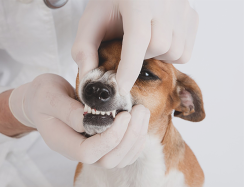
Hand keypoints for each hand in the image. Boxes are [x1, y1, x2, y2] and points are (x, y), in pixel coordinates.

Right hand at [9, 74, 149, 167]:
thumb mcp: (49, 97)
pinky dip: (135, 139)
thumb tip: (89, 119)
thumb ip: (67, 110)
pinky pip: (122, 151)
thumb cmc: (42, 96)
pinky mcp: (100, 142)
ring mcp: (90, 148)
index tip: (123, 115)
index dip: (109, 138)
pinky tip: (139, 121)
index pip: (89, 153)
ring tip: (142, 112)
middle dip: (128, 138)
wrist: (41, 100)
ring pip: (119, 159)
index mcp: (63, 142)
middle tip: (139, 110)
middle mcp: (77, 150)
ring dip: (135, 138)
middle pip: (108, 160)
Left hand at [72, 0, 198, 95]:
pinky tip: (158, 41)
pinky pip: (186, 52)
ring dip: (157, 56)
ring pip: (176, 52)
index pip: (138, 37)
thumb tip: (89, 78)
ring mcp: (183, 8)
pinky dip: (171, 54)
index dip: (130, 67)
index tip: (121, 88)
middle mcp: (165, 1)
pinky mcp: (192, 16)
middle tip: (131, 46)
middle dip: (142, 56)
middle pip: (159, 46)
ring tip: (145, 43)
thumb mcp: (91, 20)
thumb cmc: (111, 3)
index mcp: (138, 0)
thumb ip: (84, 48)